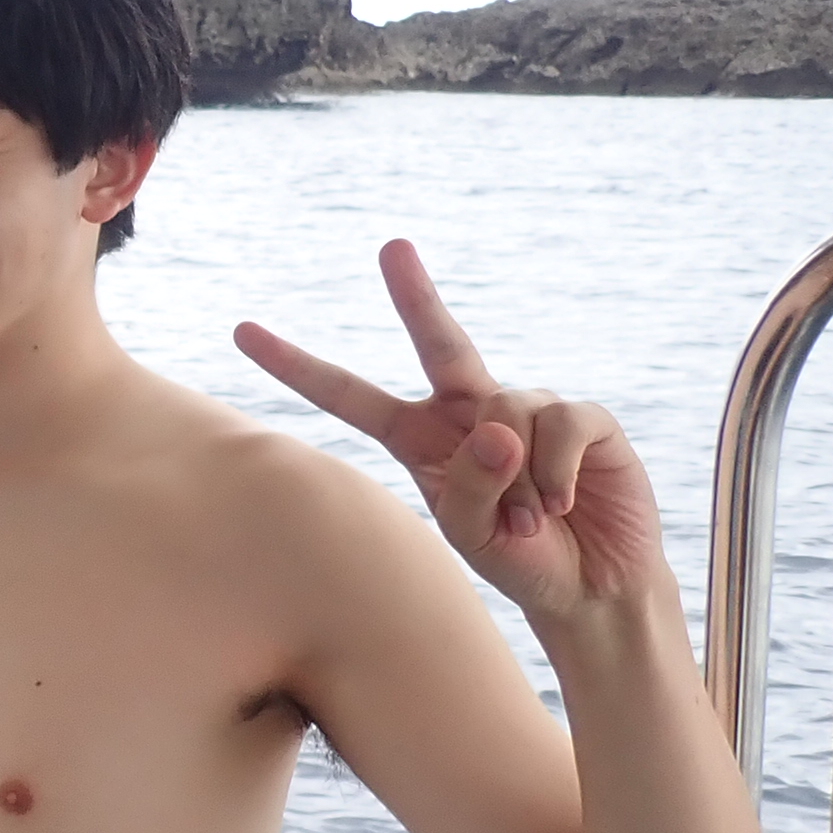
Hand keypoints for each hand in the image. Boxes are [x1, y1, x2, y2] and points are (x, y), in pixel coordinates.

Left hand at [238, 238, 667, 618]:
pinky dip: (555, 469)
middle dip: (415, 295)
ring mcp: (527, 408)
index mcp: (419, 438)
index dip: (298, 367)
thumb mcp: (470, 535)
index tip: (243, 331)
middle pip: (437, 343)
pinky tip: (562, 502)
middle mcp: (469, 411)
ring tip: (533, 517)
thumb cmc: (517, 558)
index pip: (350, 397)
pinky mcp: (583, 417)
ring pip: (506, 411)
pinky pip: (558, 422)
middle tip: (392, 247)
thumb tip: (496, 427)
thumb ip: (467, 486)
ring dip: (519, 480)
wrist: (589, 586)